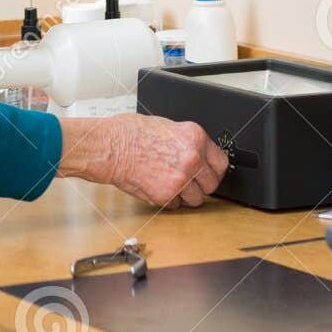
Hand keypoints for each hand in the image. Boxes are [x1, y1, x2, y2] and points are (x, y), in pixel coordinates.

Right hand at [55, 115, 228, 207]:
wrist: (110, 147)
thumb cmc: (128, 133)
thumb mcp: (166, 126)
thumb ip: (185, 142)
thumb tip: (194, 153)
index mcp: (195, 138)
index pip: (221, 162)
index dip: (213, 169)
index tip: (208, 173)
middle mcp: (193, 159)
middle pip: (212, 184)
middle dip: (200, 184)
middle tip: (187, 181)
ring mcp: (181, 179)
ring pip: (196, 199)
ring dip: (185, 195)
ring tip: (168, 183)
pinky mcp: (167, 196)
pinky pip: (176, 205)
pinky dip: (168, 200)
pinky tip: (156, 186)